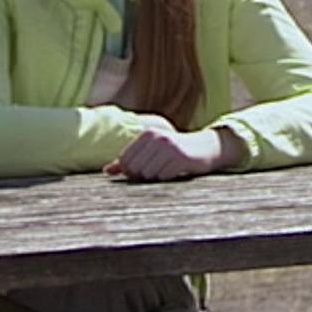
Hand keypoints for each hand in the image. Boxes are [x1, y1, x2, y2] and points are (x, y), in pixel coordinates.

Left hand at [105, 126, 243, 181]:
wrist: (206, 147)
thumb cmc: (174, 151)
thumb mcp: (151, 152)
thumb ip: (127, 161)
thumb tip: (106, 171)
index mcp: (147, 134)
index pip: (124, 160)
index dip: (130, 171)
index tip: (143, 170)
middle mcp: (157, 137)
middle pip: (134, 169)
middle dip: (142, 176)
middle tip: (156, 171)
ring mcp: (169, 146)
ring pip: (147, 174)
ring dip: (155, 177)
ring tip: (166, 170)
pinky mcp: (181, 157)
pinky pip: (163, 176)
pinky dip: (167, 178)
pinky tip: (175, 171)